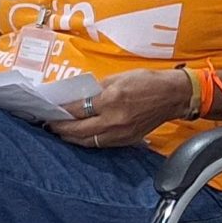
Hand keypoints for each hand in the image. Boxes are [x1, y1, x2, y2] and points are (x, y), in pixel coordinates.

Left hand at [48, 69, 190, 148]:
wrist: (173, 95)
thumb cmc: (146, 82)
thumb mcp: (116, 78)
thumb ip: (95, 89)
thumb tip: (76, 98)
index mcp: (110, 99)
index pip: (76, 109)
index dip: (60, 112)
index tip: (49, 110)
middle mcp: (114, 119)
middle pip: (78, 130)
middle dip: (60, 129)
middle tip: (49, 125)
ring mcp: (121, 133)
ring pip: (88, 141)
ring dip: (72, 138)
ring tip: (61, 132)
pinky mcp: (127, 140)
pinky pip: (101, 144)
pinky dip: (88, 141)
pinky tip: (80, 136)